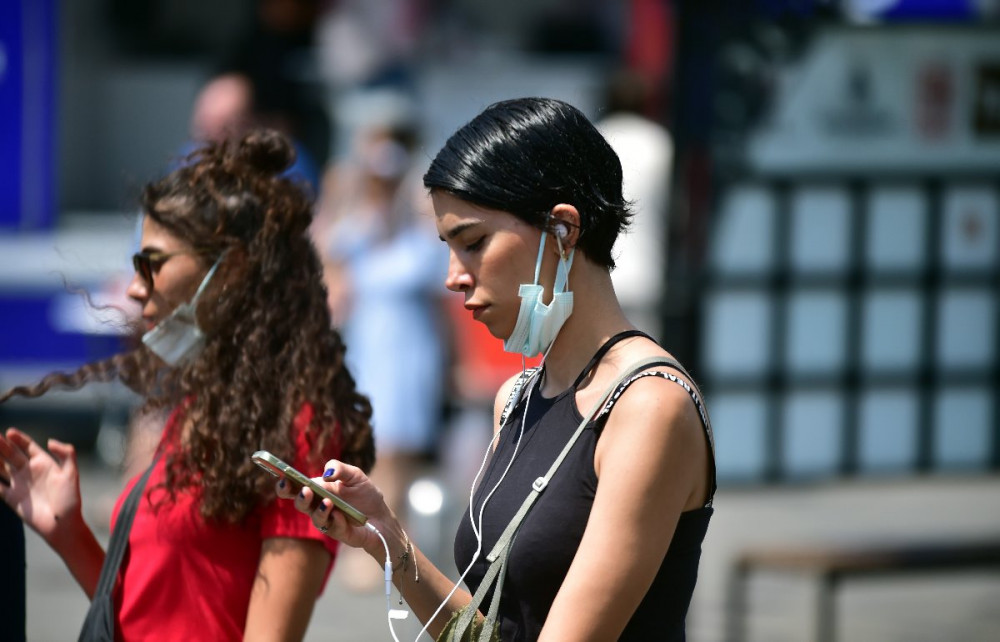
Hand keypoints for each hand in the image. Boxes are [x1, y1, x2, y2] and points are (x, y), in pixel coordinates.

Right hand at [0, 428, 83, 544]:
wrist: (62, 525)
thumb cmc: (70, 500)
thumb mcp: (71, 474)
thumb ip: (66, 454)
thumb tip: (49, 441)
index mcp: (43, 463)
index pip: (27, 446)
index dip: (18, 438)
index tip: (9, 431)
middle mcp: (29, 471)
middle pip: (11, 454)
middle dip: (1, 445)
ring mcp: (19, 484)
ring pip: (1, 467)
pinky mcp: (11, 498)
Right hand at [276, 459, 394, 560]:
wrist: (382, 516)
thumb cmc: (364, 494)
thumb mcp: (355, 475)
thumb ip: (340, 468)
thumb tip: (326, 473)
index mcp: (317, 491)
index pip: (295, 488)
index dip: (285, 485)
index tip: (283, 479)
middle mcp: (318, 507)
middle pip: (301, 504)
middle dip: (300, 498)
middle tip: (306, 491)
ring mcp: (328, 521)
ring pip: (316, 519)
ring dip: (319, 510)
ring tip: (328, 502)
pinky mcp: (339, 533)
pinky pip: (334, 528)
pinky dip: (338, 521)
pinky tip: (342, 516)